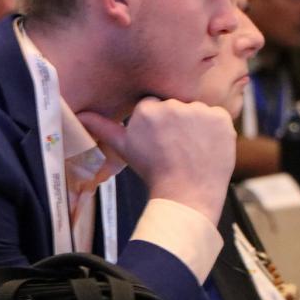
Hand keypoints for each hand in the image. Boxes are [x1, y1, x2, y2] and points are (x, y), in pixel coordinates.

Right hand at [77, 97, 234, 224]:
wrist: (185, 195)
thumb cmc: (152, 172)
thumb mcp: (124, 148)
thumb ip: (103, 127)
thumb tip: (79, 114)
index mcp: (147, 108)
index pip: (154, 105)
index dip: (158, 124)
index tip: (159, 142)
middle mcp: (172, 104)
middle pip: (176, 105)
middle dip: (177, 123)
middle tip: (176, 149)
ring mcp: (199, 110)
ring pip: (197, 111)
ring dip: (196, 126)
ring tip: (192, 150)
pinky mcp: (220, 117)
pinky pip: (218, 117)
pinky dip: (215, 131)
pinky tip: (206, 148)